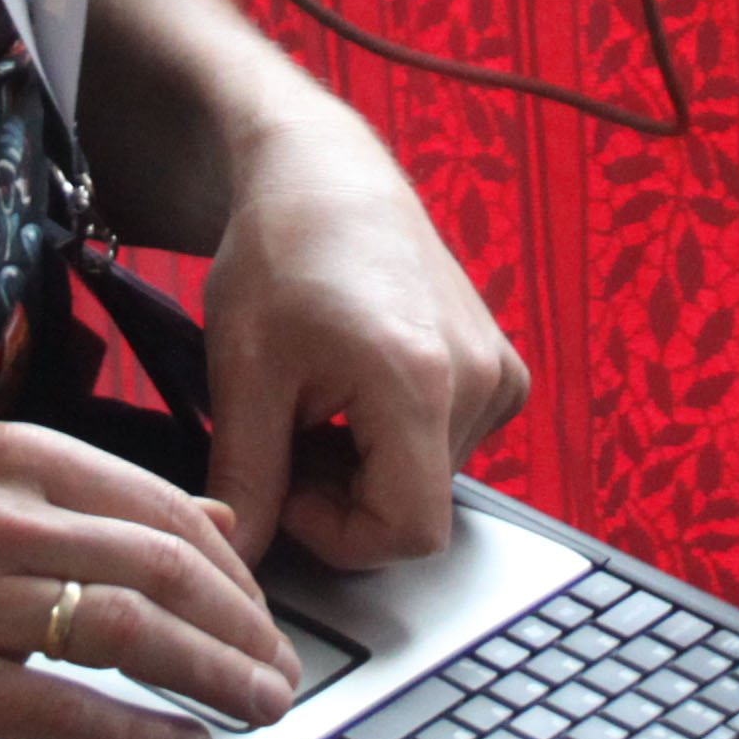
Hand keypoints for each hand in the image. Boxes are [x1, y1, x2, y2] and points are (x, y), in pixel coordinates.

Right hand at [0, 420, 297, 738]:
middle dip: (243, 628)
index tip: (262, 613)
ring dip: (213, 676)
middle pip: (165, 569)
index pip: (164, 509)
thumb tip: (209, 519)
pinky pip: (65, 710)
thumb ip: (87, 493)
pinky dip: (138, 734)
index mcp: (12, 456)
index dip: (235, 571)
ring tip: (254, 707)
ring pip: (130, 633)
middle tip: (281, 670)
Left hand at [201, 124, 532, 569]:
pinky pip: (454, 447)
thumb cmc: (281, 255)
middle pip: (417, 509)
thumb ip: (245, 477)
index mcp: (419, 380)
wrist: (327, 178)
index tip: (285, 480)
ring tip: (320, 403)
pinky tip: (360, 390)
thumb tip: (232, 559)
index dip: (336, 533)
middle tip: (289, 432)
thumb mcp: (243, 372)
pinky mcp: (505, 369)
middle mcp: (480, 379)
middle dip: (344, 496)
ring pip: (431, 482)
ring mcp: (500, 372)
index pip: (407, 533)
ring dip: (369, 468)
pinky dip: (401, 441)